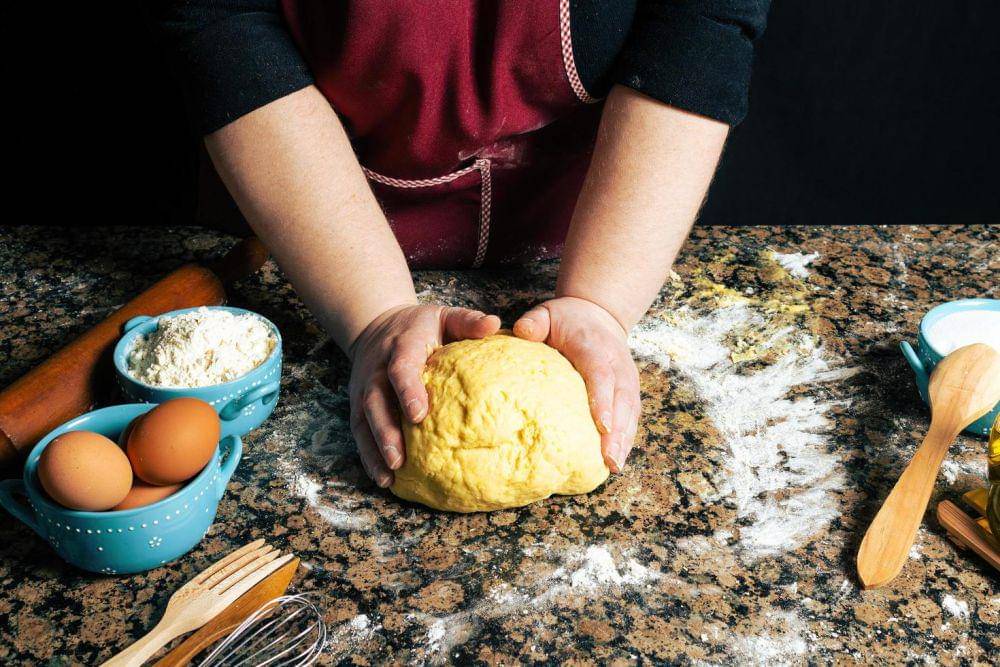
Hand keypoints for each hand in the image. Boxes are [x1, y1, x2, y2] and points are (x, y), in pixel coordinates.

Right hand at [348, 304, 500, 486]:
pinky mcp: (357, 404)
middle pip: (376, 401)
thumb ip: (468, 321)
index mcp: (401, 347)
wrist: (376, 323)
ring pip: (364, 421)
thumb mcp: (444, 315)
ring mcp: (364, 388)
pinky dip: (368, 456)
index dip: (407, 390)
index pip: (401, 369)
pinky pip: (359, 432)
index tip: (419, 415)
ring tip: (389, 477)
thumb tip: (496, 324)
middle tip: (399, 459)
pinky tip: (382, 478)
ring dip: (375, 449)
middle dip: (385, 431)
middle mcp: (377, 369)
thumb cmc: (420, 325)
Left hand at [513, 296, 638, 472]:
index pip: (601, 375)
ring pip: (630, 412)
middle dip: (617, 431)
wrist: (599, 314)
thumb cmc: (568, 319)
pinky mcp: (630, 391)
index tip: (602, 425)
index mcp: (595, 348)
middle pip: (621, 400)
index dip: (603, 400)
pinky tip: (617, 460)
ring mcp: (627, 379)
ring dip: (625, 440)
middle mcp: (616, 365)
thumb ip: (535, 321)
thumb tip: (522, 331)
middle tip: (609, 459)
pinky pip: (632, 416)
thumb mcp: (548, 313)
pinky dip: (627, 438)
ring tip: (615, 466)